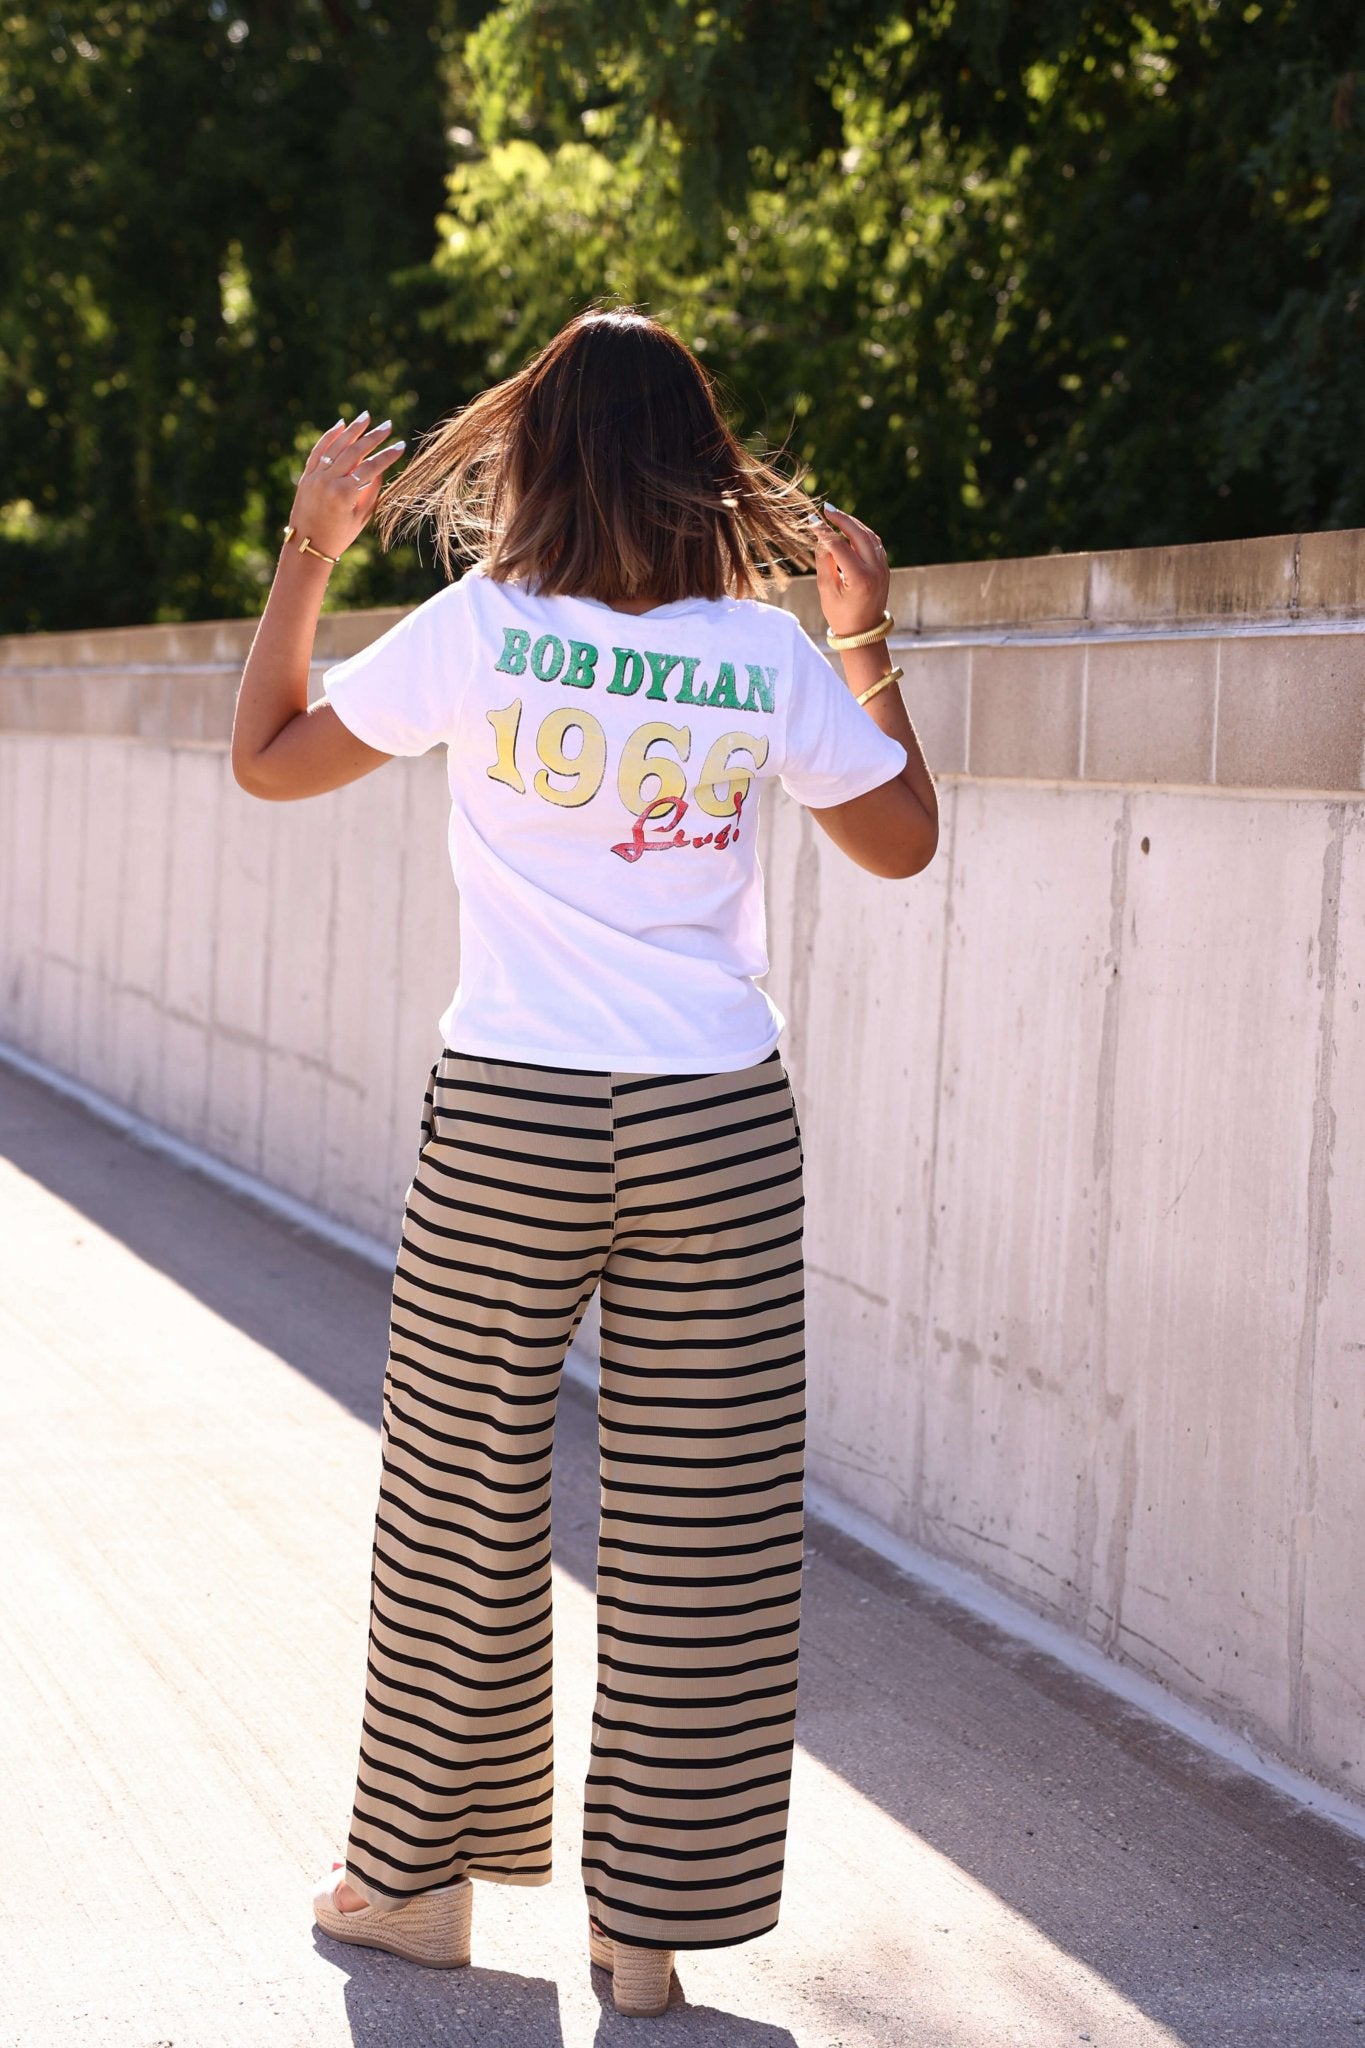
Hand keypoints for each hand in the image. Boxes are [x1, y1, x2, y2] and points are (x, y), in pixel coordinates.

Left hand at [285, 408, 405, 561]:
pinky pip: (318, 451)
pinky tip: (341, 425)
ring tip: (366, 417)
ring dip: (352, 430)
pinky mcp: (306, 475)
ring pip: (336, 446)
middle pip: (354, 452)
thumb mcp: (361, 517)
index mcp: (344, 494)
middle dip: (372, 437)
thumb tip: (380, 468)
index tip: (400, 445)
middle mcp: (328, 482)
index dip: (387, 456)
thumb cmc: (340, 535)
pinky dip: (329, 437)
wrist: (308, 546)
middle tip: (387, 425)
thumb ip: (372, 491)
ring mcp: (315, 477)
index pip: (371, 468)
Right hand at [813, 503, 889, 638]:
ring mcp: (883, 568)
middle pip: (859, 534)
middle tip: (826, 509)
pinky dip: (862, 532)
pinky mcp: (885, 568)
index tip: (812, 521)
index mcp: (859, 579)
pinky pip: (875, 543)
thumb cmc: (841, 615)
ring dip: (853, 523)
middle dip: (842, 519)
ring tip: (836, 516)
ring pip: (869, 536)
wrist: (864, 633)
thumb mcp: (826, 590)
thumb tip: (822, 537)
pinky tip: (850, 528)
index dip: (825, 532)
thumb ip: (824, 561)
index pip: (840, 546)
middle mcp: (875, 570)